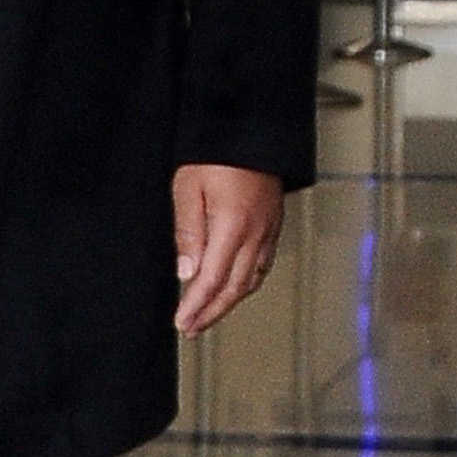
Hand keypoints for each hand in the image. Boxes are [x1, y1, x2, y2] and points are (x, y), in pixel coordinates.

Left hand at [172, 163, 282, 336]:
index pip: (213, 279)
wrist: (251, 128)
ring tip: (208, 315)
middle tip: (192, 328)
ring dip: (230, 302)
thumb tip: (187, 273)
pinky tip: (234, 289)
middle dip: (213, 312)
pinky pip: (263, 264)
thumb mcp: (187, 188)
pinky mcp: (274, 225)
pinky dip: (246, 284)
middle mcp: (256, 232)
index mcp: (233, 225)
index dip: (197, 305)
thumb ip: (188, 233)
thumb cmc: (215, 152)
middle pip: (236, 287)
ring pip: (252, 279)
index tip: (183, 322)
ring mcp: (269, 230)